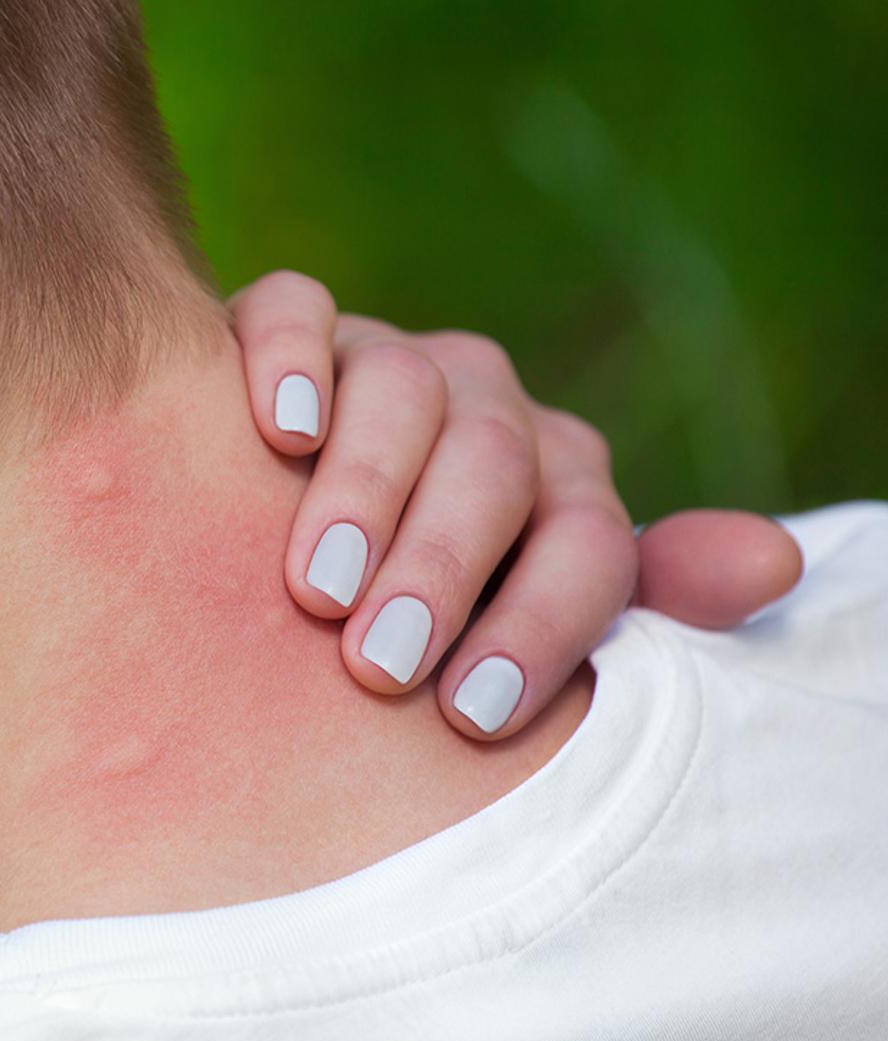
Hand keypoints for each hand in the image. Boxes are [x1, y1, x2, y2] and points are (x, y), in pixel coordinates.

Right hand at [230, 271, 801, 739]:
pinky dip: (290, 363)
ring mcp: (386, 359)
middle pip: (494, 460)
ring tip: (318, 589)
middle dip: (443, 567)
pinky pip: (296, 311)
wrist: (279, 526)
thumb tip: (776, 565)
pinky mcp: (296, 329)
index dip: (540, 624)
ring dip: (366, 489)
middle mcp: (484, 407)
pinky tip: (282, 435)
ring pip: (402, 386)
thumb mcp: (523, 617)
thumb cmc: (411, 605)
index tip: (473, 714)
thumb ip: (644, 598)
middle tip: (381, 664)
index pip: (585, 538)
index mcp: (558, 481)